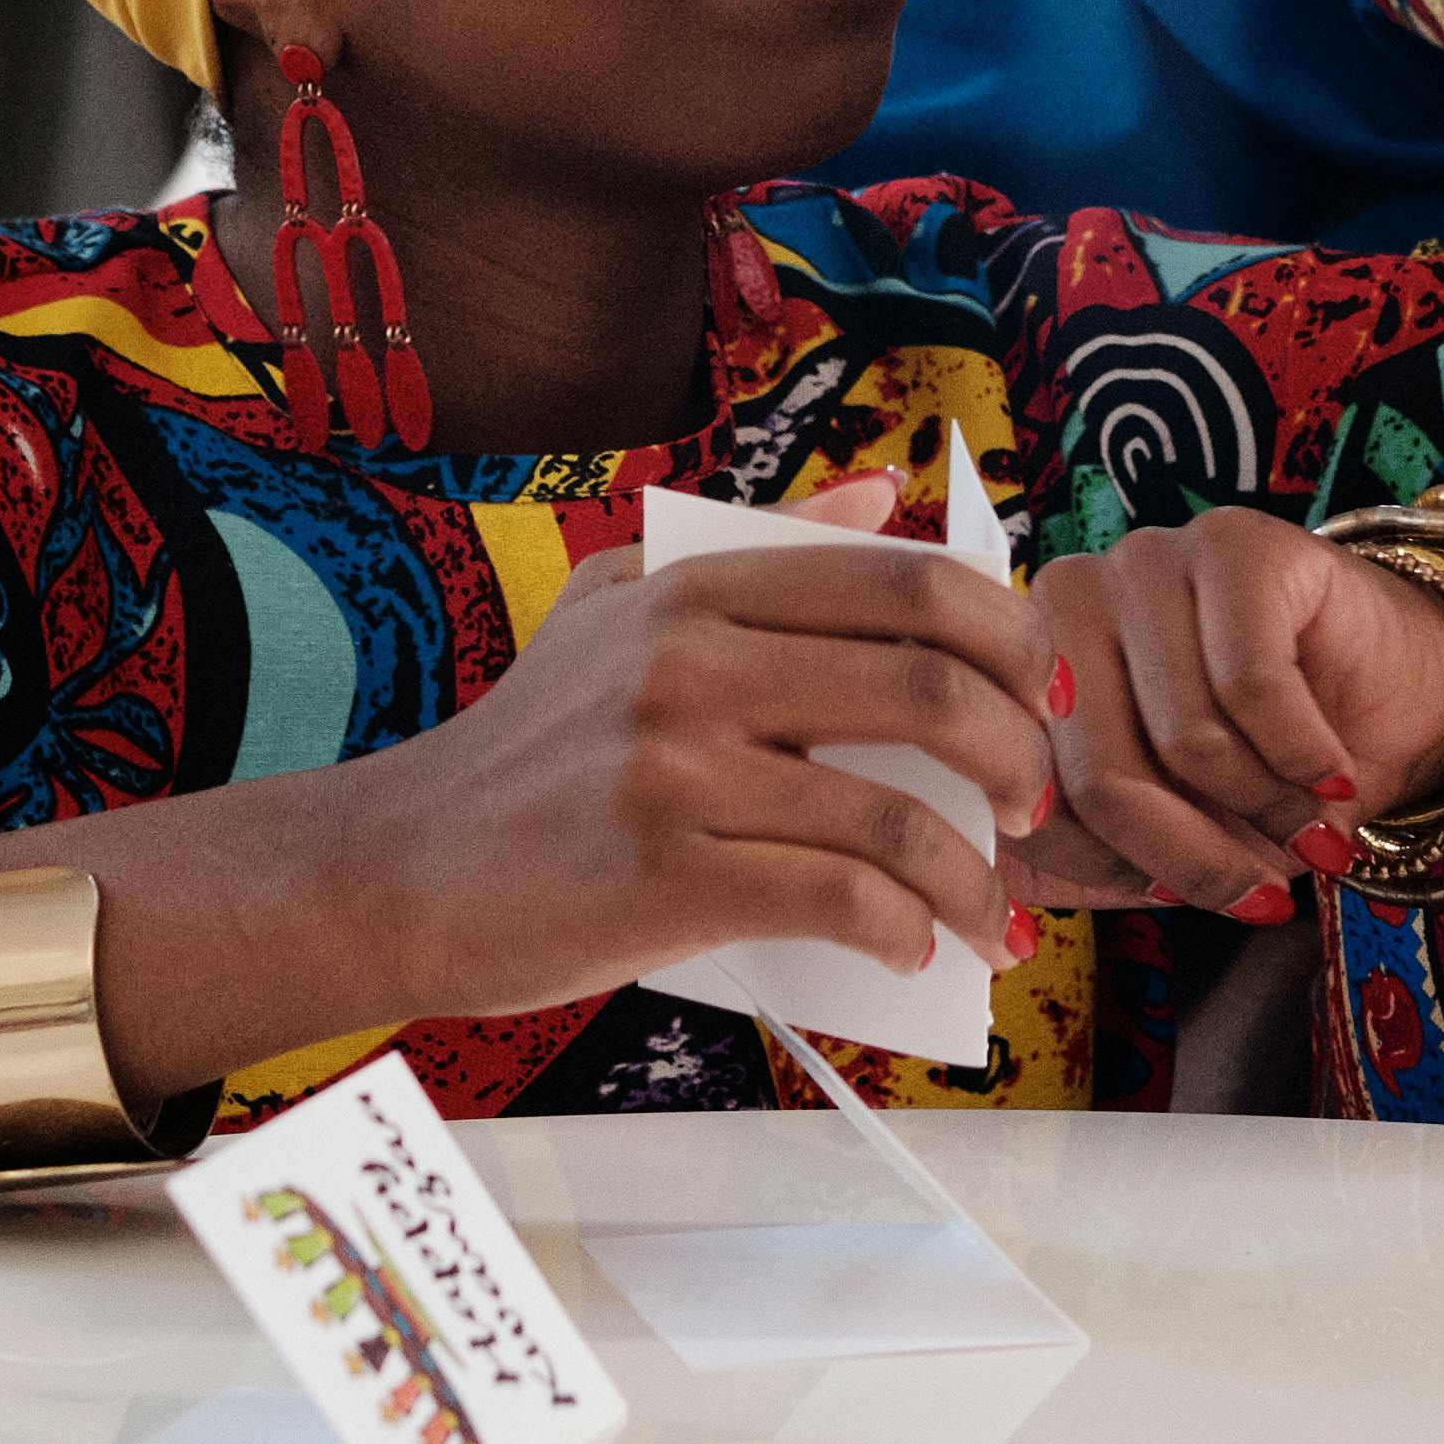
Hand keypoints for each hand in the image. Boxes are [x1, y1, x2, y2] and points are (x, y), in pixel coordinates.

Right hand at [331, 472, 1061, 1011]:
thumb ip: (755, 549)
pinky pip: (836, 898)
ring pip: (897, 813)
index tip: (1045, 695)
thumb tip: (879, 493)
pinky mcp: (659, 876)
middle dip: (1022, 757)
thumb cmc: (525, 749)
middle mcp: (691, 661)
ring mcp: (674, 769)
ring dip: (977, 880)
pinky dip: (902, 931)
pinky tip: (911, 950)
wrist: (398, 868)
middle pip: (932, 685)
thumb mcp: (619, 609)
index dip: (1011, 635)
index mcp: (697, 585)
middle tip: (1034, 809)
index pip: (908, 580)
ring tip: (993, 918)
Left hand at [1005, 511, 1443, 916]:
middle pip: (1100, 775)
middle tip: (1258, 892)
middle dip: (1191, 857)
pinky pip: (1252, 683)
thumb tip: (1002, 910)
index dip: (1104, 868)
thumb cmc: (1256, 775)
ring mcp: (1148, 559)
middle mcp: (1067, 599)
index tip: (1170, 898)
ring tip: (1310, 833)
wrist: (1387, 700)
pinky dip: (1302, 755)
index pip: (1027, 796)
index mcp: (1018, 672)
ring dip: (1264, 811)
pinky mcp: (1233, 541)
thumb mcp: (1157, 840)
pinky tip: (1332, 778)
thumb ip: (1077, 861)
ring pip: (1184, 737)